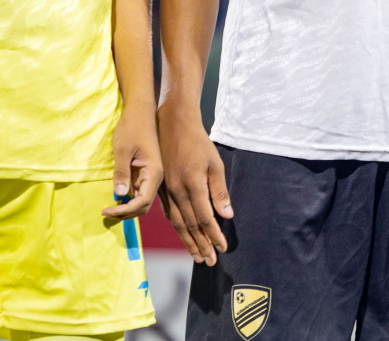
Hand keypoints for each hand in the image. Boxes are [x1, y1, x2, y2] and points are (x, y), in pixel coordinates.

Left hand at [104, 106, 161, 218]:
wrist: (139, 113)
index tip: (106, 210)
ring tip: (109, 208)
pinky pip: (138, 191)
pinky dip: (128, 199)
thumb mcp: (122, 151)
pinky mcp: (144, 172)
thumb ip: (121, 173)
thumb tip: (119, 195)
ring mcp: (151, 175)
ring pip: (141, 200)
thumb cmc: (131, 129)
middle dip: (126, 213)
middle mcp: (155, 177)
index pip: (143, 201)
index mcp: (153, 172)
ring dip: (127, 208)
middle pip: (144, 205)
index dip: (125, 210)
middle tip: (106, 212)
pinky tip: (116, 198)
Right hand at [157, 104, 232, 264]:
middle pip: (190, 226)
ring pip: (178, 223)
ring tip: (198, 256)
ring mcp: (166, 192)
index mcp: (192, 186)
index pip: (205, 218)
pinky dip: (177, 228)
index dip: (214, 235)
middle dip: (201, 245)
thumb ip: (219, 191)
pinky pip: (169, 213)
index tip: (223, 248)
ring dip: (188, 241)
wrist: (172, 126)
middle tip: (210, 261)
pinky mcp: (161, 189)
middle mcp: (177, 192)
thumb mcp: (215, 164)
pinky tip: (183, 235)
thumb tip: (228, 215)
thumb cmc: (199, 143)